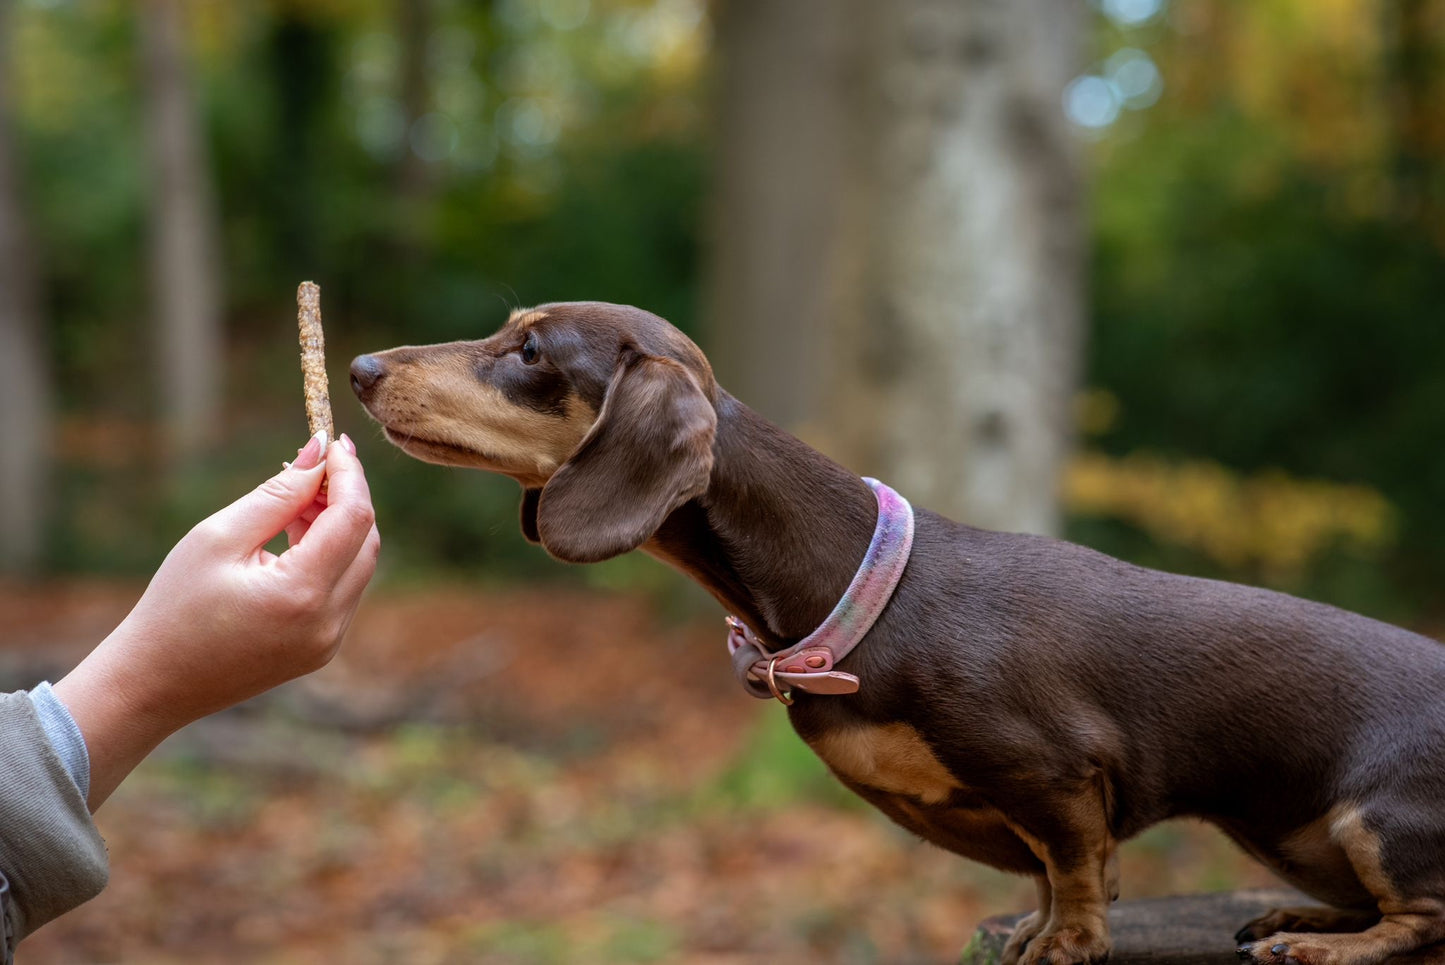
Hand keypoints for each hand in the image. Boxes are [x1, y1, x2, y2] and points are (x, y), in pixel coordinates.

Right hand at [54, 432, 380, 808]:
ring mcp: (329, 642)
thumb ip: (278, 493)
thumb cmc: (174, 606)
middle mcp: (328, 623)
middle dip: (347, 496)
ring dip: (338, 525)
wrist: (153, 683)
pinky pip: (343, 590)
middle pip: (366, 540)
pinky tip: (293, 536)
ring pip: (359, 565)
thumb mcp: (219, 537)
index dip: (349, 473)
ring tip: (294, 499)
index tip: (332, 441)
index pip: (354, 517)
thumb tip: (319, 451)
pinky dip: (329, 556)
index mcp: (302, 594)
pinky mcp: (321, 649)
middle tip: (311, 466)